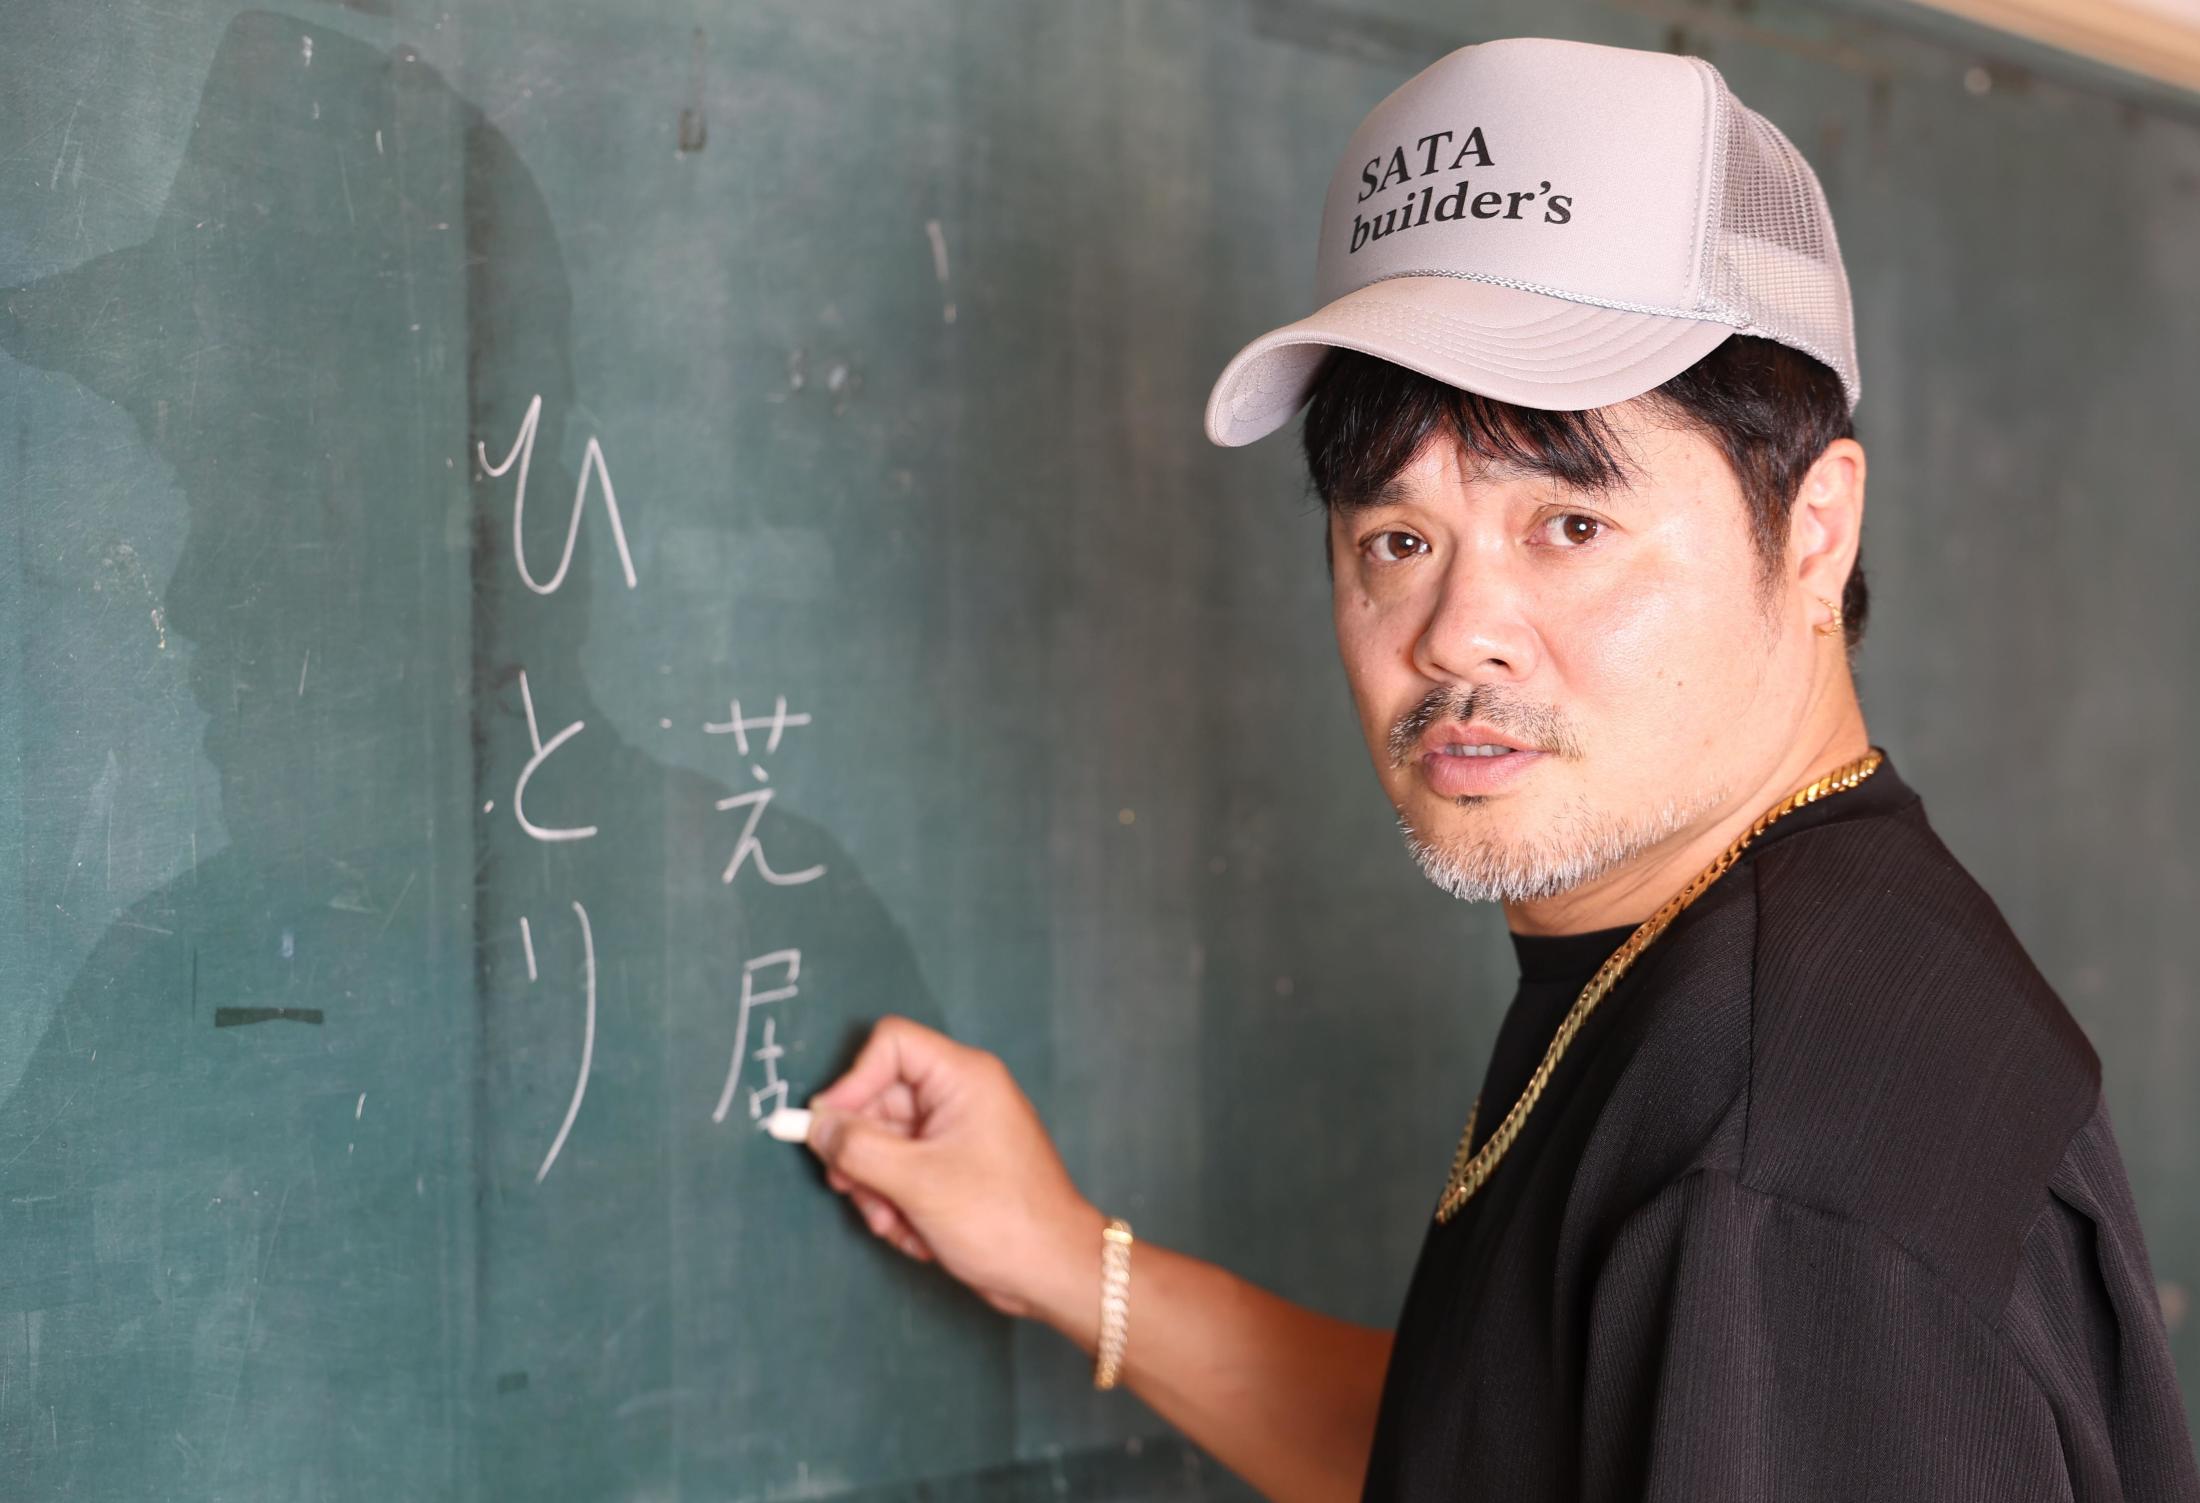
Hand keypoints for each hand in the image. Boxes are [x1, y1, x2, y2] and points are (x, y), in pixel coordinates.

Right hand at [804, 1015, 1103, 1321]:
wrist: (1053, 1273)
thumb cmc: (998, 1218)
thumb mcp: (918, 1182)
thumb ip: (858, 1148)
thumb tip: (814, 1125)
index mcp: (962, 1077)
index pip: (891, 1045)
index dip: (853, 1081)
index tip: (829, 1129)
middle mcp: (959, 1096)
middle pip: (880, 1100)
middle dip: (861, 1154)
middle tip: (852, 1193)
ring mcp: (956, 1134)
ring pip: (885, 1143)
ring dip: (876, 1189)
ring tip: (893, 1225)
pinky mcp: (953, 1169)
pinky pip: (903, 1172)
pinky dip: (898, 1203)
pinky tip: (914, 1236)